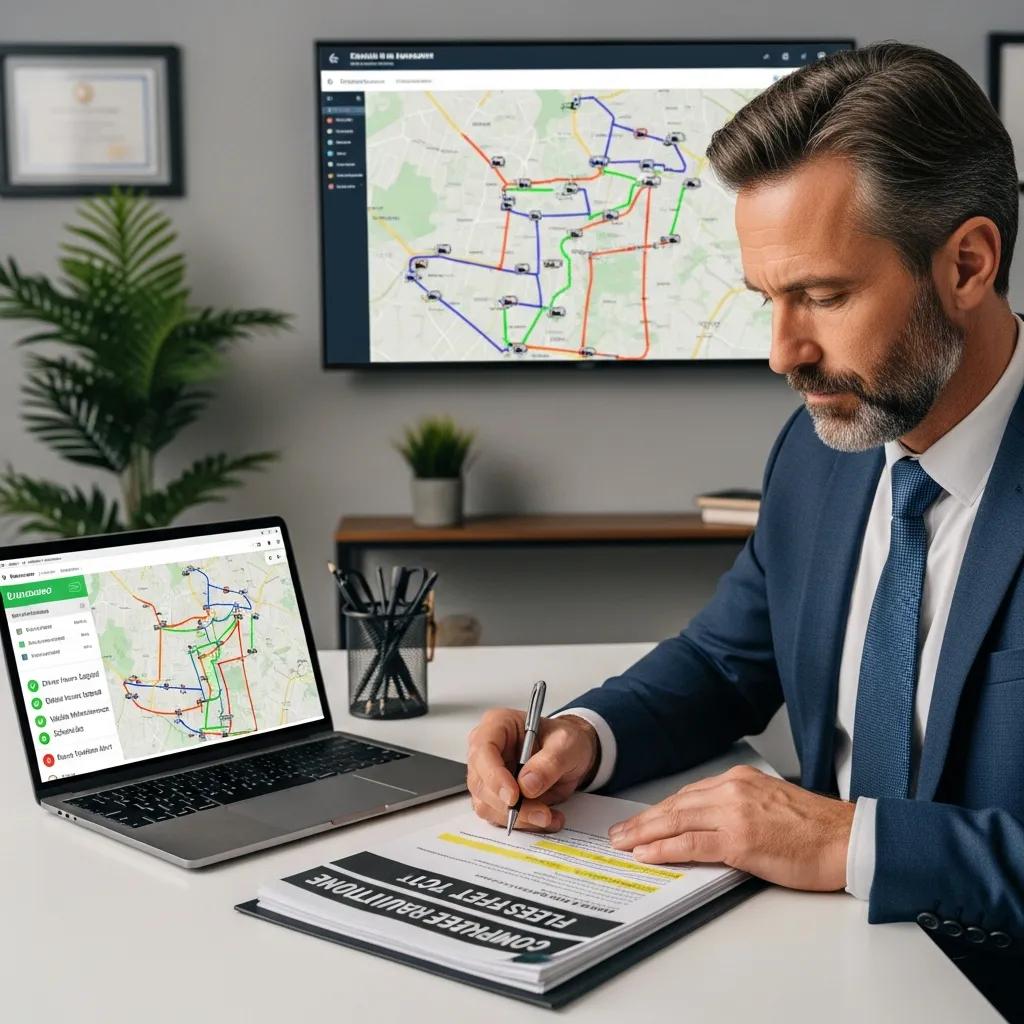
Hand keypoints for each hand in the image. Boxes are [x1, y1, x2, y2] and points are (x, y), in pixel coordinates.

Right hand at [466, 709, 598, 831]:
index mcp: (497, 725)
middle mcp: (486, 750)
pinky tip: (545, 818)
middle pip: (481, 783)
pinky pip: (499, 817)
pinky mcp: (495, 796)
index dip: (494, 776)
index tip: (514, 796)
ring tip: (548, 815)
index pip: (483, 750)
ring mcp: (488, 775)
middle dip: (510, 805)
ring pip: (487, 805)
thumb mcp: (567, 744)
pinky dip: (523, 823)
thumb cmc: (565, 740)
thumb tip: (528, 784)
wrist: (571, 755)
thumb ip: (550, 762)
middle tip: (541, 812)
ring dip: (519, 817)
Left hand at [608, 765, 854, 890]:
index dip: (660, 811)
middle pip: (675, 806)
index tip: (641, 821)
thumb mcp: (768, 805)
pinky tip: (648, 854)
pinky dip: (666, 849)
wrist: (848, 839)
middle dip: (643, 821)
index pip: (687, 795)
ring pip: (677, 821)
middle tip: (619, 833)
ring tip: (624, 843)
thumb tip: (705, 828)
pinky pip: (692, 844)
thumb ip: (735, 810)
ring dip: (645, 834)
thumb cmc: (816, 830)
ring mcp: (735, 813)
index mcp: (740, 780)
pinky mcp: (741, 839)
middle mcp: (733, 790)